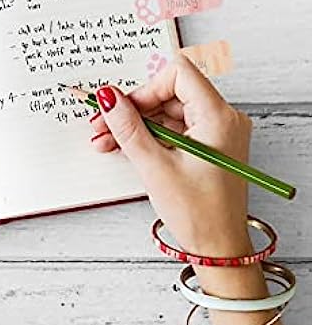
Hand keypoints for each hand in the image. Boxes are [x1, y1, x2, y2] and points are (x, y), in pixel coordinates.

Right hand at [88, 56, 252, 256]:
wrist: (219, 249)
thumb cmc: (199, 214)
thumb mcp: (155, 166)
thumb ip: (128, 127)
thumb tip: (109, 97)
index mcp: (218, 117)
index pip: (178, 74)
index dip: (146, 88)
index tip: (123, 108)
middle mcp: (222, 118)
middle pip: (169, 93)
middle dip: (134, 108)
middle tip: (103, 124)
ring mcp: (216, 132)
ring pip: (167, 111)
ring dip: (136, 124)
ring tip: (107, 140)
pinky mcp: (208, 144)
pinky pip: (173, 128)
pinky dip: (148, 135)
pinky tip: (124, 146)